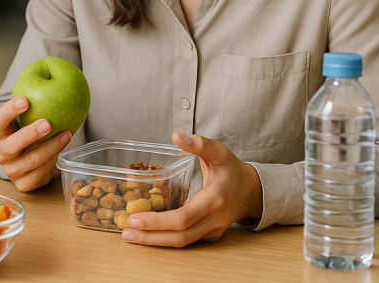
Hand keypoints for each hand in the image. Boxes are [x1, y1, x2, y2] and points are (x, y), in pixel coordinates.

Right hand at [0, 95, 71, 191]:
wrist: (33, 161)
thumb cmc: (32, 132)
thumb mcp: (30, 117)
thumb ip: (37, 100)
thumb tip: (56, 71)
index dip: (9, 111)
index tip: (25, 100)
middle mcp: (0, 152)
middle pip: (11, 144)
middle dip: (29, 134)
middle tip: (48, 123)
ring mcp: (10, 170)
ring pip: (29, 161)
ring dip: (49, 148)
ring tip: (66, 134)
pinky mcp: (22, 184)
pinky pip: (38, 174)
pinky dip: (52, 161)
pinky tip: (62, 150)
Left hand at [121, 132, 262, 246]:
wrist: (253, 191)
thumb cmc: (233, 170)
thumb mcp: (220, 152)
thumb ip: (199, 143)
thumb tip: (176, 136)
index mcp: (214, 200)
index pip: (183, 218)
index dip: (157, 221)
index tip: (134, 219)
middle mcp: (213, 220)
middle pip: (180, 237)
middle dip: (150, 237)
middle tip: (125, 233)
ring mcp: (212, 231)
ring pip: (182, 243)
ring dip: (155, 242)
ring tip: (130, 236)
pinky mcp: (209, 235)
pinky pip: (186, 240)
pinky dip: (165, 239)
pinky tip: (146, 234)